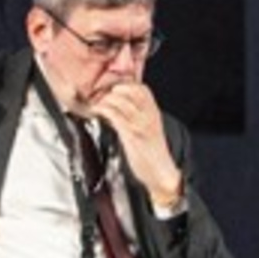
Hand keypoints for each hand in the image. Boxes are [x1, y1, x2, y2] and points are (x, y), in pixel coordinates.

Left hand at [80, 82, 183, 206]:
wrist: (161, 172)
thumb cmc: (152, 153)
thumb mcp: (148, 129)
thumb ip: (138, 117)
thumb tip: (120, 108)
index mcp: (154, 112)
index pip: (142, 89)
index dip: (126, 84)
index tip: (113, 88)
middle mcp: (148, 115)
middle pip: (130, 90)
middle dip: (114, 89)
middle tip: (101, 95)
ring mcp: (140, 124)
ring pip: (121, 101)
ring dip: (105, 99)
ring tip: (97, 103)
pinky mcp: (131, 135)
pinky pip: (115, 116)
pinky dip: (104, 111)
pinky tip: (97, 112)